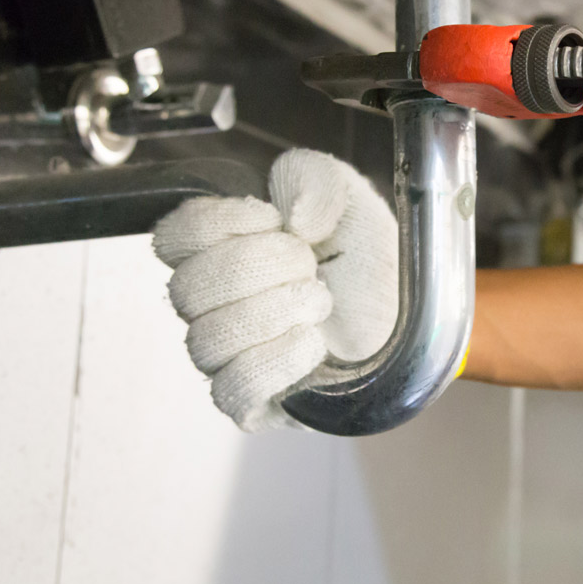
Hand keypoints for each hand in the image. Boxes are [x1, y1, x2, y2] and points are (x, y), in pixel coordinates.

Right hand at [151, 150, 395, 431]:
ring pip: (206, 341)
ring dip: (273, 311)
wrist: (409, 313)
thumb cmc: (367, 258)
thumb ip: (313, 179)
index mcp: (219, 250)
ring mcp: (229, 358)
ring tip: (320, 300)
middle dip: (257, 266)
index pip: (173, 238)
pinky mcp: (256, 404)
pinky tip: (313, 341)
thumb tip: (294, 216)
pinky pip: (233, 391)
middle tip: (308, 263)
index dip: (219, 222)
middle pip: (188, 290)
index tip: (274, 218)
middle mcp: (213, 306)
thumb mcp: (348, 196)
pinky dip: (275, 361)